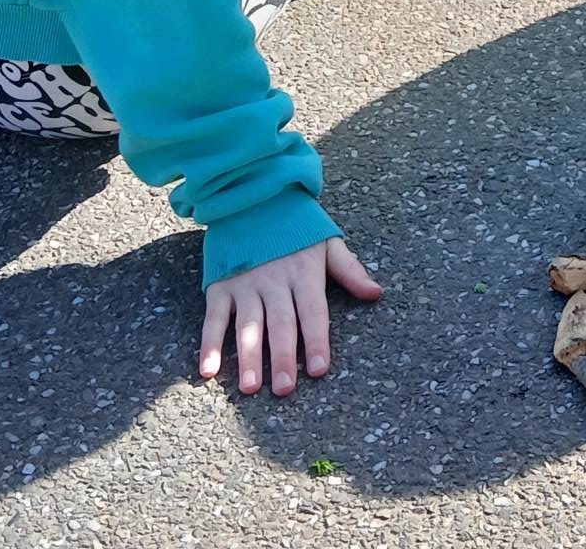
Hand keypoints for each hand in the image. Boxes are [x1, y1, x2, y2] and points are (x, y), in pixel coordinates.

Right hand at [199, 236, 382, 396]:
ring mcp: (246, 283)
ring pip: (248, 325)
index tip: (319, 369)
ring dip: (248, 356)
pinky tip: (208, 369)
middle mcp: (275, 281)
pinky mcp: (221, 285)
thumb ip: (350, 270)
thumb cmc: (296, 228)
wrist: (255, 196)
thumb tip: (377, 294)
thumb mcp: (327, 242)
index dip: (317, 339)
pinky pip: (214, 317)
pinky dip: (210, 343)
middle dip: (282, 357)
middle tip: (284, 389)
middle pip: (281, 323)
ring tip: (250, 387)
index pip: (313, 311)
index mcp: (304, 273)